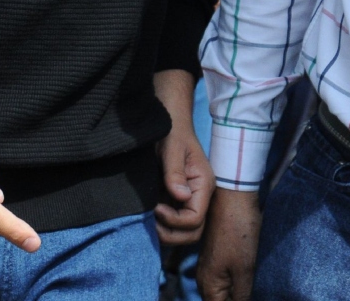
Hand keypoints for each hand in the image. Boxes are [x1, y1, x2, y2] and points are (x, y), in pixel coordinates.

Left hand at [153, 69, 214, 244]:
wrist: (168, 115)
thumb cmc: (172, 128)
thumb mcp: (172, 147)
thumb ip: (175, 172)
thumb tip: (180, 196)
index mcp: (203, 185)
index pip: (195, 219)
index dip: (175, 220)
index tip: (156, 207)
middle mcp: (199, 195)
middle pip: (192, 232)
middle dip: (171, 234)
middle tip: (149, 223)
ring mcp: (188, 197)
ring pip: (182, 229)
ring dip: (165, 230)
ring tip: (146, 220)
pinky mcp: (175, 195)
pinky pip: (172, 217)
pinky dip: (160, 221)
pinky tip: (145, 213)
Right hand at [197, 188, 260, 300]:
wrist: (232, 196)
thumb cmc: (238, 231)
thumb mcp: (244, 271)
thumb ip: (241, 298)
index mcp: (208, 285)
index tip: (247, 294)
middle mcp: (204, 279)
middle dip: (237, 300)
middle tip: (250, 290)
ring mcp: (210, 267)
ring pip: (223, 294)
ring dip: (237, 295)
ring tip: (251, 286)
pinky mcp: (217, 257)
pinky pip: (225, 281)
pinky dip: (236, 286)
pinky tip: (247, 281)